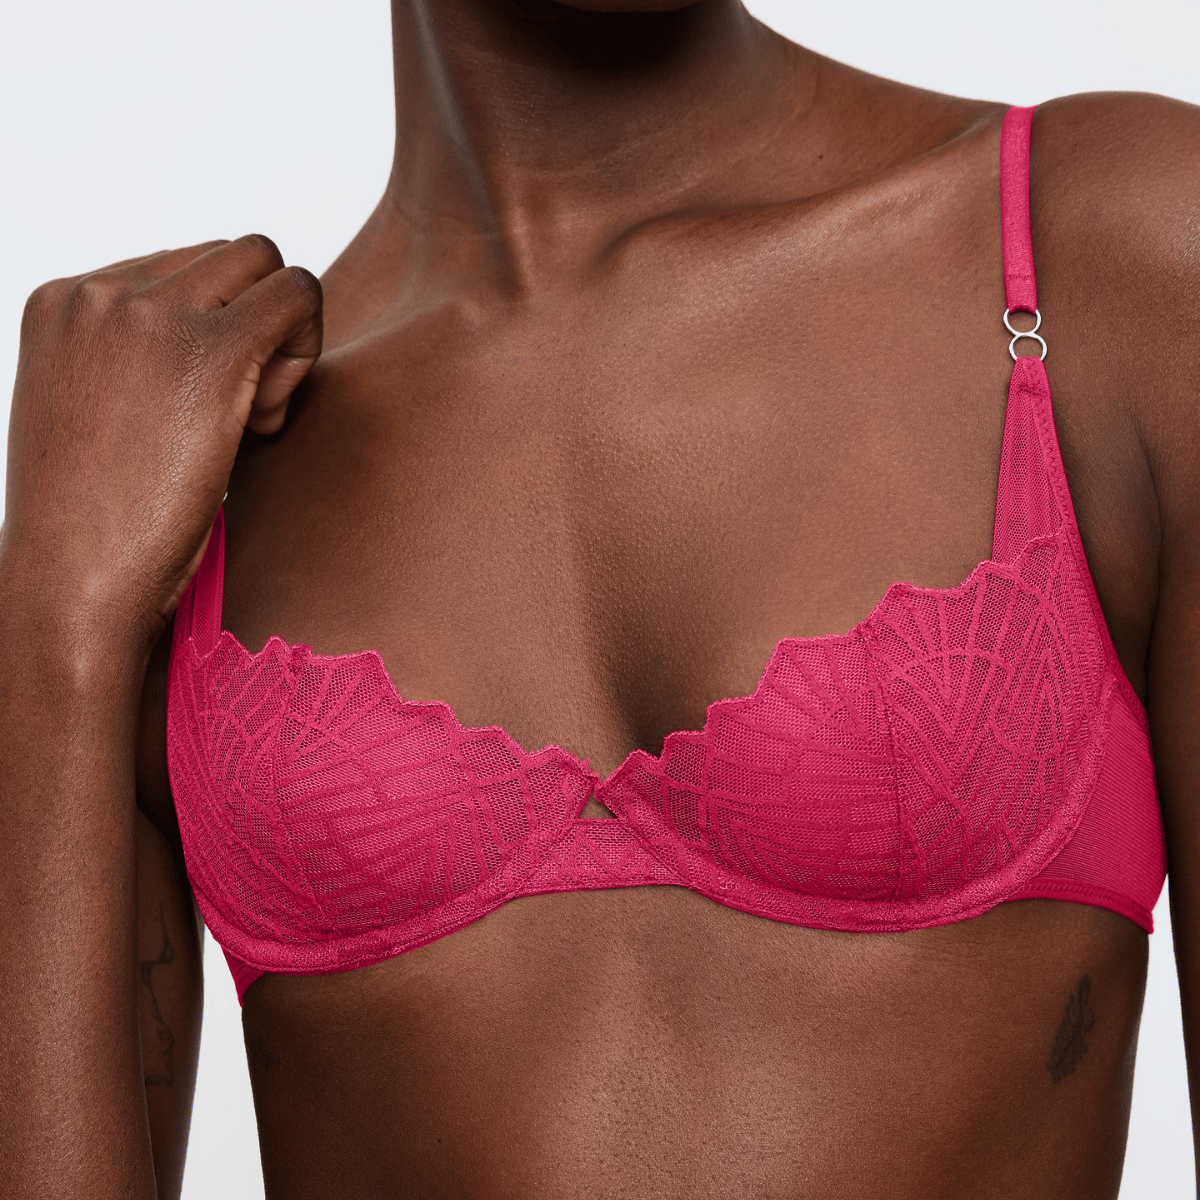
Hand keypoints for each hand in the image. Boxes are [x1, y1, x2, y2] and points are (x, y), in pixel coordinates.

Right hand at [3, 235, 320, 643]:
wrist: (74, 582)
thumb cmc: (97, 522)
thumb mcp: (103, 413)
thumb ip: (146, 361)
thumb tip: (235, 338)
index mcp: (65, 300)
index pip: (182, 266)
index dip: (215, 329)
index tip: (201, 405)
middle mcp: (101, 291)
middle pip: (231, 256)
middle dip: (255, 324)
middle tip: (240, 411)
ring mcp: (150, 313)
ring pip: (269, 263)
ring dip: (282, 334)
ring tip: (250, 418)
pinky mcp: (209, 348)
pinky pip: (300, 294)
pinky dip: (305, 349)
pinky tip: (266, 420)